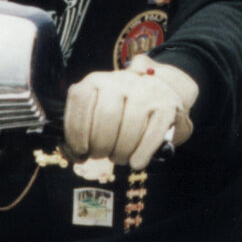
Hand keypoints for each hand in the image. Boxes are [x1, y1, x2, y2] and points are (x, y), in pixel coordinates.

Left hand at [63, 58, 196, 169]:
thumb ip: (83, 125)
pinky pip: (153, 135)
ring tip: (119, 157)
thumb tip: (73, 153)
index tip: (80, 151)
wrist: (163, 90)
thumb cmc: (122, 108)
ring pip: (130, 128)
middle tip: (101, 155)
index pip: (80, 99)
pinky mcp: (168, 106)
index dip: (76, 131)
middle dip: (100, 145)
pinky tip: (136, 162)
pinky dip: (142, 153)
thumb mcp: (99, 106)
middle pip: (106, 116)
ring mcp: (147, 92)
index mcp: (98, 80)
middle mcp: (122, 81)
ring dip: (121, 152)